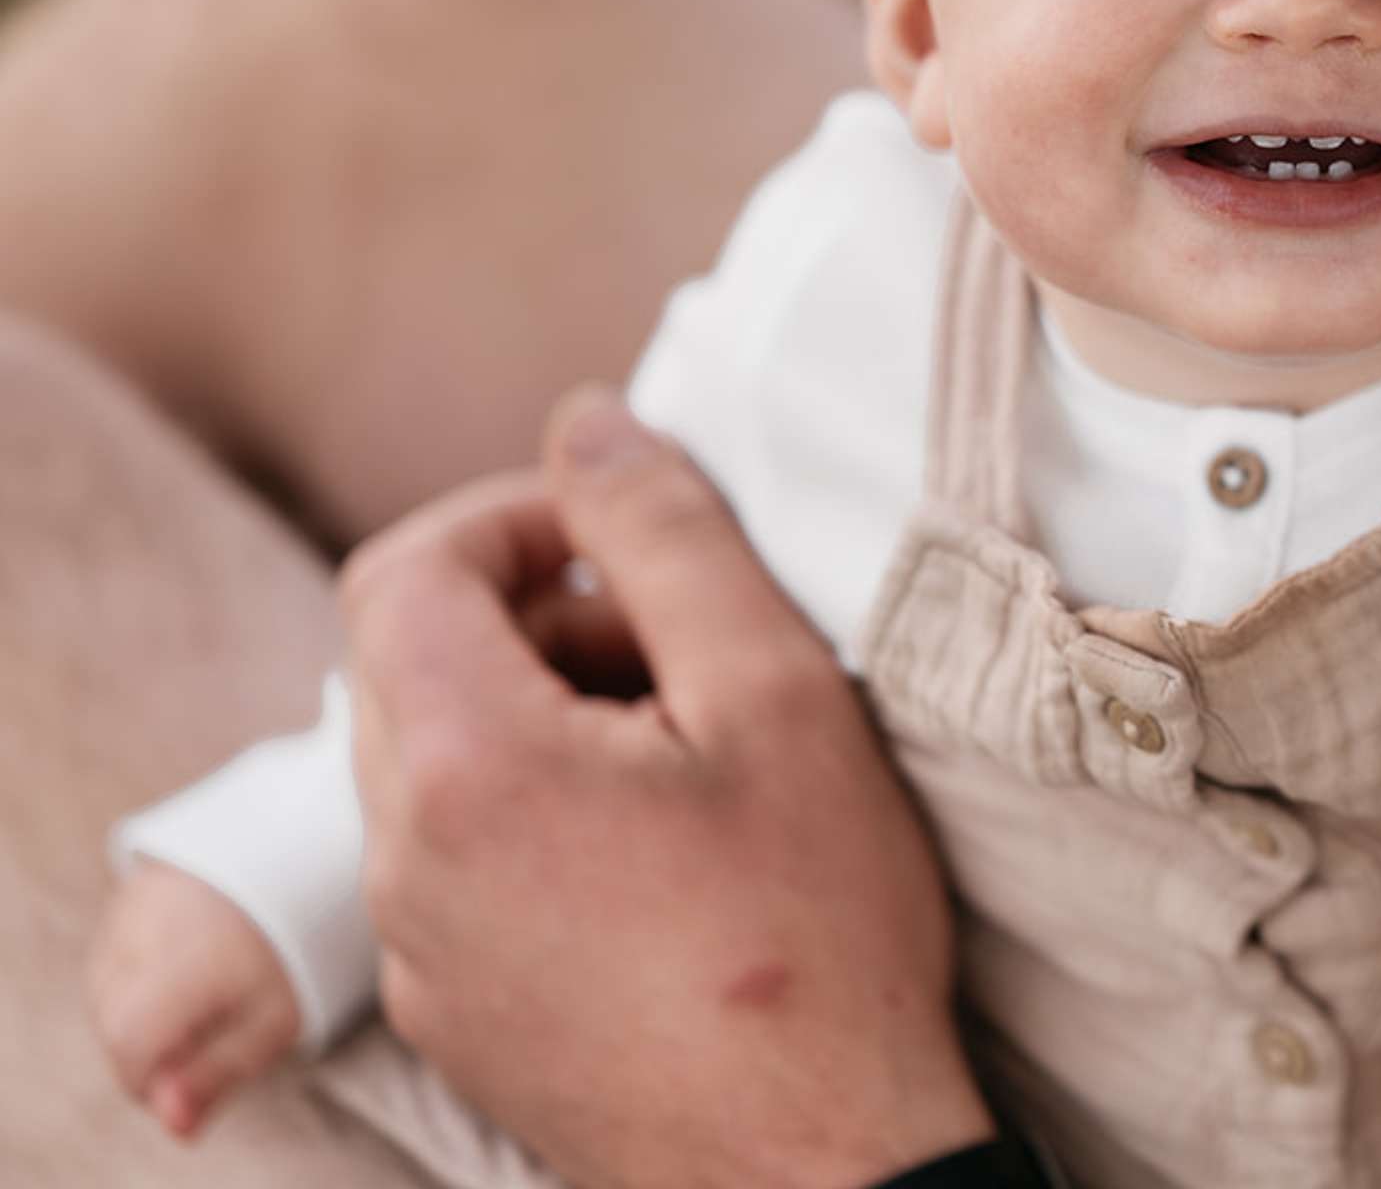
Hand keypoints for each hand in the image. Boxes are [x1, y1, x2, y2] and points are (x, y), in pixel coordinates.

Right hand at [84, 859, 303, 1139]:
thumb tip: (173, 1125)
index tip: (185, 1084)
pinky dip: (137, 969)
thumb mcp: (276, 1019)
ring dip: (138, 1006)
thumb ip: (218, 1073)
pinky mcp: (135, 881)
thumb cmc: (304, 943)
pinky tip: (186, 963)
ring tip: (203, 994)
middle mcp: (148, 924)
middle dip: (144, 1045)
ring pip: (106, 982)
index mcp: (186, 960)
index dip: (150, 1080)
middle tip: (205, 1036)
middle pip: (110, 1016)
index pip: (128, 1044)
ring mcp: (135, 898)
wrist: (318, 850)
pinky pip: (113, 946)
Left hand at [338, 388, 992, 1188]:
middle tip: (686, 650)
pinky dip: (539, 816)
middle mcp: (404, 864)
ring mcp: (423, 954)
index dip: (514, 517)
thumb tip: (587, 421)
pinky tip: (670, 857)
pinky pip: (458, 866)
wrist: (820, 1165)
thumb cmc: (818, 935)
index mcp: (465, 769)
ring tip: (693, 756)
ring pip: (437, 770)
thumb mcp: (777, 692)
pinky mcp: (458, 1018)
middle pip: (413, 667)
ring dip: (543, 718)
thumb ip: (667, 535)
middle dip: (542, 619)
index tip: (622, 539)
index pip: (404, 572)